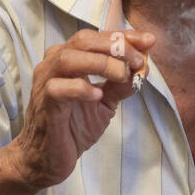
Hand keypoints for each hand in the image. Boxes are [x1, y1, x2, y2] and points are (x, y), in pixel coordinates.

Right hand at [8, 28, 154, 189]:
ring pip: (69, 58)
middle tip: (137, 60)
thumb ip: (120, 84)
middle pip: (83, 40)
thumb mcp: (104, 103)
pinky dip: (81, 89)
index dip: (124, 36)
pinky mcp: (45, 105)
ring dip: (101, 63)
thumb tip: (143, 68)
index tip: (149, 41)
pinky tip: (97, 96)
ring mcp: (46, 83)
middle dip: (115, 46)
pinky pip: (58, 88)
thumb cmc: (73, 127)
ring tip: (122, 75)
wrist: (47, 158)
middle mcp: (54, 65)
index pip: (96, 38)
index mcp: (69, 59)